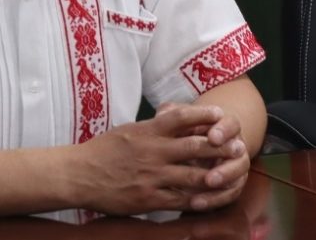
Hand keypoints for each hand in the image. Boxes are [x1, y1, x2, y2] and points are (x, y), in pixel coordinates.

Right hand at [70, 104, 243, 214]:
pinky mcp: (147, 199)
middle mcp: (153, 152)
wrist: (77, 175)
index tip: (221, 115)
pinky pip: (179, 200)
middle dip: (220, 148)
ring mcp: (152, 177)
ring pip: (193, 176)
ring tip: (231, 173)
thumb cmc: (103, 150)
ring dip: (216, 175)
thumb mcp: (130, 129)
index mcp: (148, 131)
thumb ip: (156, 125)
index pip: (182, 117)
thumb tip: (181, 116)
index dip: (205, 115)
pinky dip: (197, 199)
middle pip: (196, 147)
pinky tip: (209, 198)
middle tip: (238, 147)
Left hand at [155, 102, 252, 211]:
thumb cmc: (188, 131)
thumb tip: (163, 112)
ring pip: (239, 173)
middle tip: (211, 172)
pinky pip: (229, 193)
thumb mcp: (180, 121)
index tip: (213, 137)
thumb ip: (174, 115)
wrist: (201, 147)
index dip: (224, 130)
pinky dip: (215, 199)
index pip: (231, 124)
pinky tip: (196, 204)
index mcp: (225, 126)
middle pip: (239, 151)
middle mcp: (235, 145)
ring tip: (207, 185)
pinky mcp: (232, 184)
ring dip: (224, 179)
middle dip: (226, 163)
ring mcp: (235, 165)